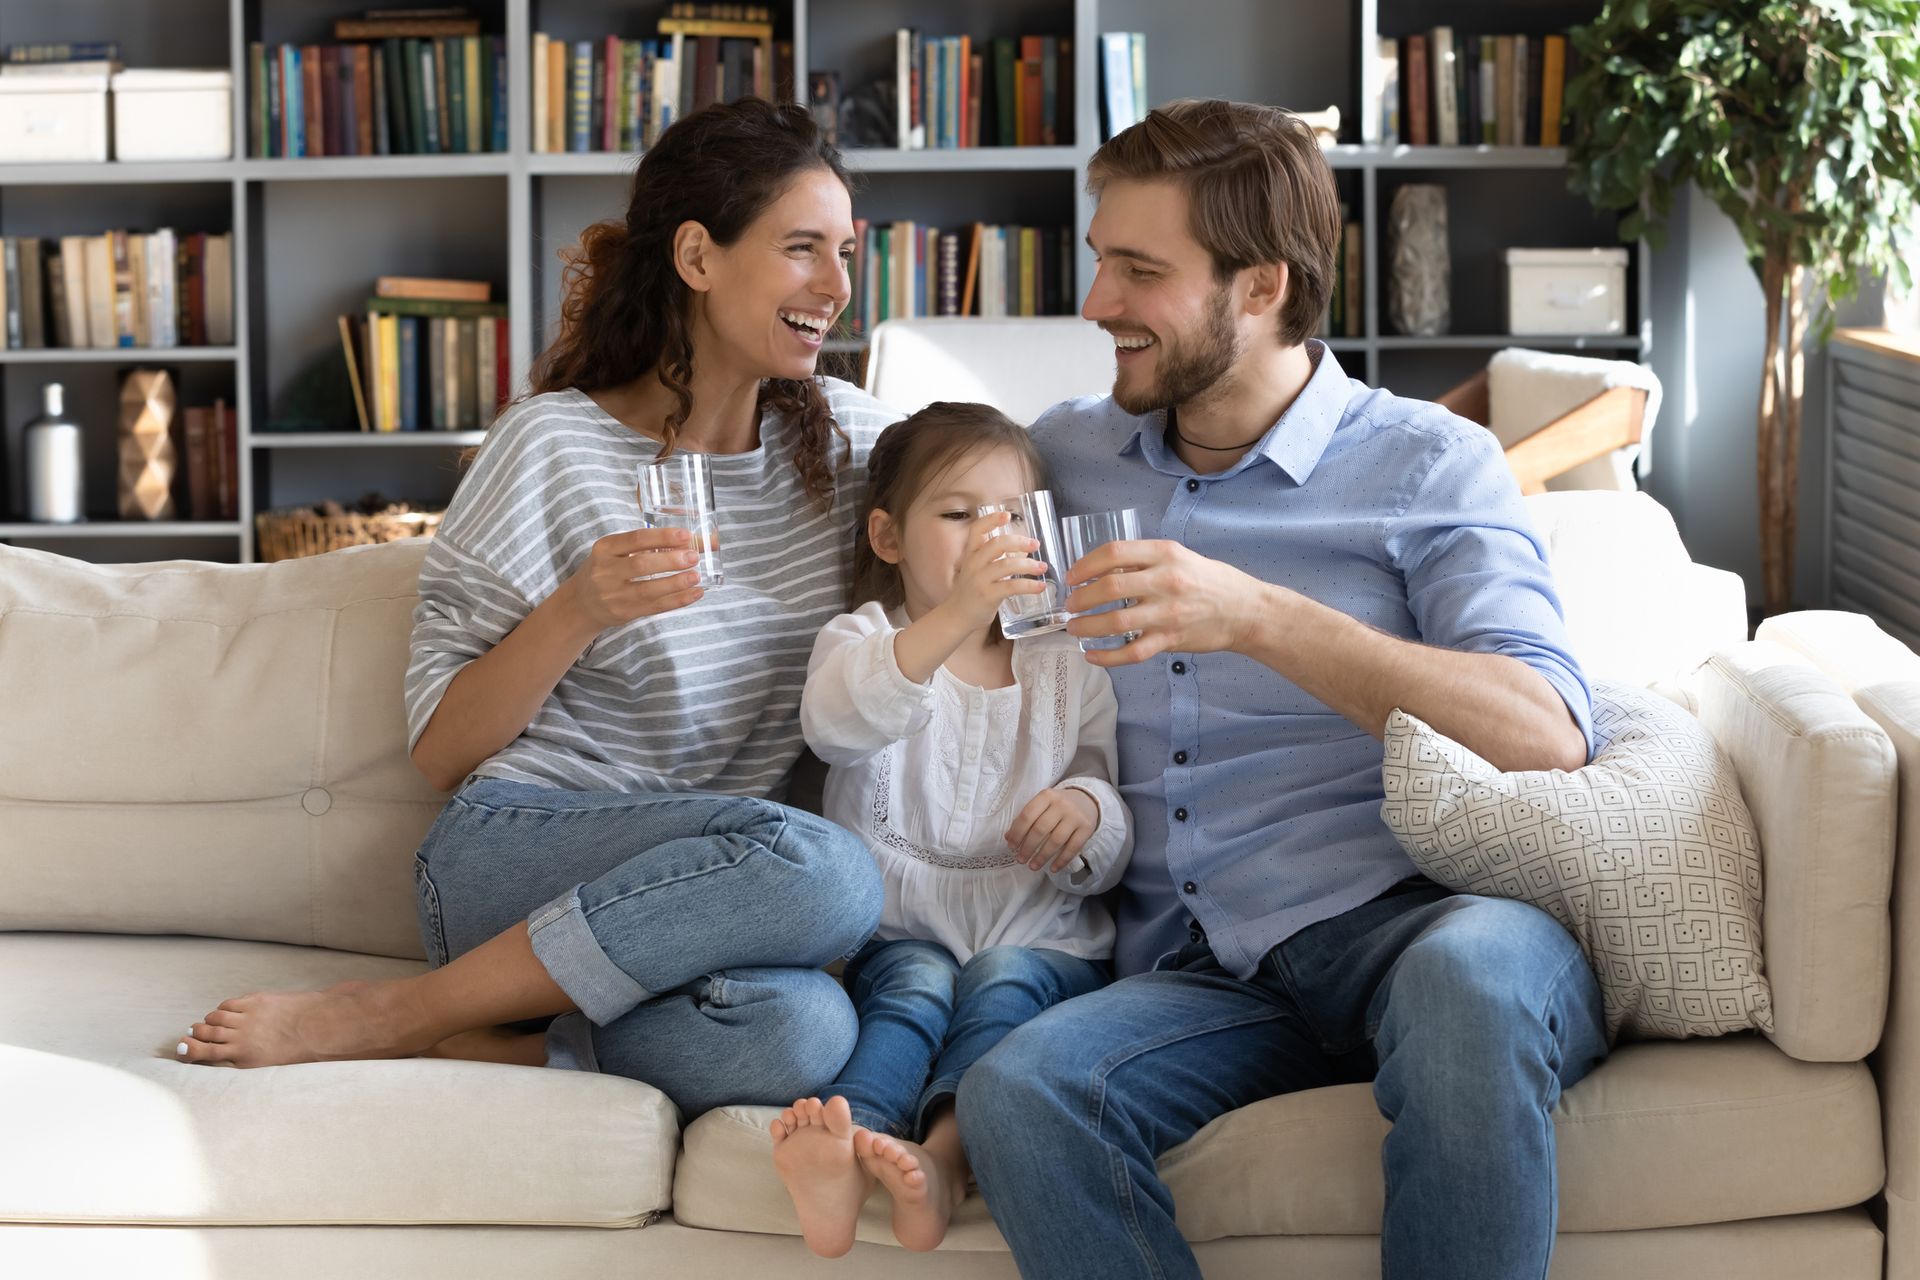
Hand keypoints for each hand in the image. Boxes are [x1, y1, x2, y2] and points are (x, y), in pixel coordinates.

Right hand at [560, 528, 705, 631]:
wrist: (582, 603)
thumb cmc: (607, 569)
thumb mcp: (618, 551)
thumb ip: (652, 544)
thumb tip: (699, 538)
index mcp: (605, 548)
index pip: (636, 539)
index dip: (663, 537)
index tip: (686, 536)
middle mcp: (605, 571)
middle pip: (641, 565)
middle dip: (670, 561)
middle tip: (693, 557)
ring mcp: (613, 595)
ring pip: (648, 590)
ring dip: (676, 583)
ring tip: (695, 576)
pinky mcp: (624, 613)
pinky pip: (655, 607)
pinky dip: (678, 600)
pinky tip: (695, 593)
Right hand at [932, 511, 1049, 633]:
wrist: (956, 616)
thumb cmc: (971, 591)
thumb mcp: (977, 569)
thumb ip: (995, 557)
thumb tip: (1022, 547)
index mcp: (970, 554)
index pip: (977, 530)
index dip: (991, 520)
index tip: (1007, 515)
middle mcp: (973, 564)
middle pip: (997, 544)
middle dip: (1019, 542)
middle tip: (1035, 544)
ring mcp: (980, 580)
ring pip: (1007, 565)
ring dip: (1028, 564)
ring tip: (1042, 567)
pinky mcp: (988, 595)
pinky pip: (1011, 587)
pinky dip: (1029, 586)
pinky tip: (1040, 586)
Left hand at [1005, 787, 1098, 871]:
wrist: (1087, 800)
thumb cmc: (1058, 806)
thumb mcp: (1042, 805)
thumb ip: (1026, 819)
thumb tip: (1009, 838)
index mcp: (1046, 796)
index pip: (1027, 815)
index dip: (1017, 832)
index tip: (1011, 846)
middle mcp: (1061, 805)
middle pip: (1040, 829)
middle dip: (1028, 847)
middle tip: (1020, 859)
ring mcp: (1075, 816)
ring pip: (1056, 840)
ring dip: (1042, 856)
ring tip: (1033, 866)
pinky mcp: (1087, 828)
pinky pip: (1073, 848)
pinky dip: (1062, 860)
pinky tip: (1053, 868)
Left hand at [1061, 539, 1269, 665]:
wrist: (1245, 610)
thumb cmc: (1210, 581)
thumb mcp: (1179, 556)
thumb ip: (1144, 560)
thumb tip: (1102, 568)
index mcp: (1166, 554)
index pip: (1114, 552)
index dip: (1085, 564)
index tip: (1072, 575)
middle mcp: (1166, 581)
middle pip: (1109, 587)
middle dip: (1080, 597)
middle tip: (1070, 604)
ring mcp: (1168, 613)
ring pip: (1115, 622)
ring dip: (1086, 626)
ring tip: (1074, 627)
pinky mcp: (1170, 640)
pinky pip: (1132, 652)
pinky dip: (1106, 657)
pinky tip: (1091, 655)